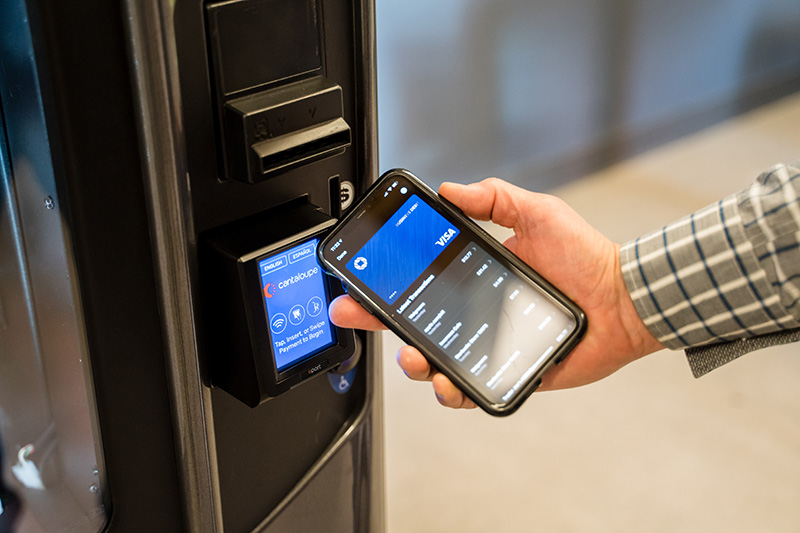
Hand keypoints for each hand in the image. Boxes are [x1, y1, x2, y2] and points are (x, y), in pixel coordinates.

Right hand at [329, 178, 662, 408]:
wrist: (623, 299)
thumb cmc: (586, 257)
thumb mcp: (537, 213)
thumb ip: (495, 198)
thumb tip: (449, 190)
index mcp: (476, 275)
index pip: (420, 278)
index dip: (385, 280)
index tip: (358, 278)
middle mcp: (476, 310)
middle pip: (415, 320)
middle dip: (379, 319)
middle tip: (356, 314)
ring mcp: (488, 343)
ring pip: (434, 360)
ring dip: (414, 362)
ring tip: (414, 356)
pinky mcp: (507, 372)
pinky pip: (471, 388)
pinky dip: (453, 392)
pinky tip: (448, 383)